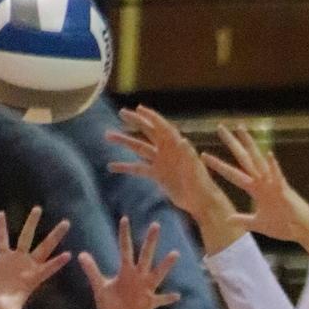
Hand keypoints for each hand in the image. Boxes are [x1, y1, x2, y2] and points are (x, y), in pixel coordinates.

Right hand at [0, 207, 71, 308]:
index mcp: (33, 278)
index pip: (49, 268)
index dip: (58, 262)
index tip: (70, 254)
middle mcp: (28, 265)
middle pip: (44, 247)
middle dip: (55, 236)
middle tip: (67, 222)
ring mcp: (16, 259)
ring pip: (25, 237)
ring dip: (31, 224)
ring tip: (38, 209)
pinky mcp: (2, 257)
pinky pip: (2, 239)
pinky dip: (1, 228)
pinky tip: (1, 214)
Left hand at [78, 216, 179, 308]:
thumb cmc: (112, 306)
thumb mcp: (100, 288)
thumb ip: (92, 271)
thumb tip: (81, 254)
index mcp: (126, 272)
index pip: (125, 249)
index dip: (124, 234)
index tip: (125, 218)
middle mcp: (138, 277)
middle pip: (145, 255)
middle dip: (150, 241)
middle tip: (155, 224)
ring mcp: (146, 289)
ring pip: (157, 273)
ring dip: (165, 265)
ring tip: (175, 253)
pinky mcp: (149, 303)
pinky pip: (160, 300)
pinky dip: (168, 298)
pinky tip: (177, 296)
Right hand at [107, 106, 221, 219]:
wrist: (200, 201)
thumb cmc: (201, 183)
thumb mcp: (194, 168)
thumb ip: (188, 154)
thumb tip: (182, 140)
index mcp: (176, 145)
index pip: (161, 126)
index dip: (151, 116)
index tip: (138, 108)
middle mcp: (166, 150)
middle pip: (147, 131)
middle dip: (135, 121)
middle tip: (121, 112)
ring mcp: (160, 162)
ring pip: (138, 148)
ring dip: (124, 142)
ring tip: (107, 135)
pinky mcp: (157, 175)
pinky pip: (138, 169)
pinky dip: (125, 167)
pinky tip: (111, 167)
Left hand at [202, 124, 308, 243]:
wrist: (303, 230)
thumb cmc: (284, 226)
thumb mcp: (258, 224)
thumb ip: (243, 219)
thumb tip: (227, 219)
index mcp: (256, 189)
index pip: (234, 174)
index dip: (219, 165)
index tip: (204, 155)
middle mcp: (263, 182)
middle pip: (244, 159)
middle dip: (232, 143)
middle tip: (220, 127)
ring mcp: (273, 184)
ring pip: (259, 161)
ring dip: (250, 145)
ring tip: (241, 129)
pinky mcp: (284, 191)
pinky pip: (278, 177)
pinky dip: (273, 167)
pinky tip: (269, 154)